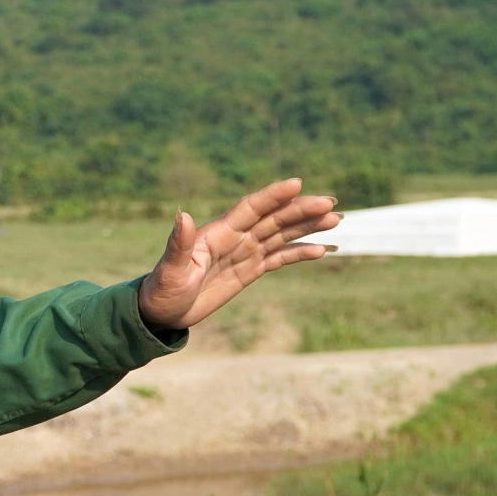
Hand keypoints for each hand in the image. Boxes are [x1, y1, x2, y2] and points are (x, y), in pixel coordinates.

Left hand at [137, 180, 338, 330]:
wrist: (162, 312)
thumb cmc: (162, 290)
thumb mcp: (170, 270)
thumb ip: (179, 244)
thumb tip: (182, 215)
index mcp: (218, 233)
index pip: (251, 208)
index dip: (273, 196)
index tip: (297, 184)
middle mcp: (235, 238)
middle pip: (274, 219)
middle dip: (300, 210)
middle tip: (329, 204)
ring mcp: (244, 253)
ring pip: (281, 235)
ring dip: (306, 227)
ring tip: (334, 220)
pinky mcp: (249, 271)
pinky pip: (278, 259)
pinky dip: (299, 253)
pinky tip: (321, 249)